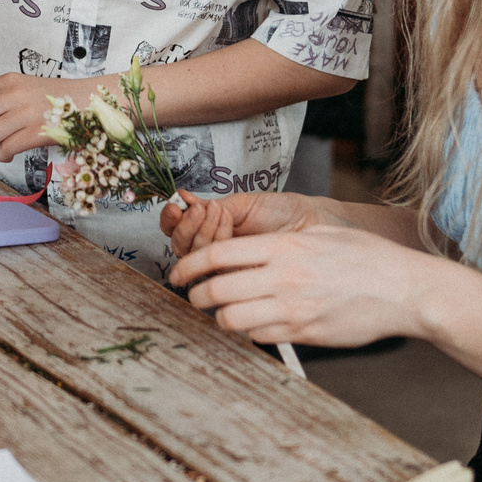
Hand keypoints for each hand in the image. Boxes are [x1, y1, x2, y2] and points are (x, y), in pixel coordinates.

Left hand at [0, 72, 100, 160]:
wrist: (90, 103)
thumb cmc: (56, 99)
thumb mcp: (25, 87)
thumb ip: (0, 97)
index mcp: (9, 80)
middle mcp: (14, 93)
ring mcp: (26, 112)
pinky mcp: (37, 132)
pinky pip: (6, 148)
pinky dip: (3, 156)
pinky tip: (9, 155)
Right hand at [160, 189, 326, 258]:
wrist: (310, 222)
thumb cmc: (282, 212)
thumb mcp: (242, 204)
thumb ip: (212, 208)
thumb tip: (183, 201)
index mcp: (212, 231)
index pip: (179, 230)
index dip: (171, 220)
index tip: (177, 205)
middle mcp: (215, 252)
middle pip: (182, 248)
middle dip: (188, 226)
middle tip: (203, 209)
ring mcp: (226, 267)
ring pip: (195, 258)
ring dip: (203, 231)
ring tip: (220, 212)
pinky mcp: (239, 281)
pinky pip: (215, 268)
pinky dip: (217, 241)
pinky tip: (227, 222)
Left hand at [171, 225, 464, 351]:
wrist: (404, 290)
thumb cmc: (367, 258)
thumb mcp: (320, 235)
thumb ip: (281, 243)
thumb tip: (246, 250)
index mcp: (285, 247)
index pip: (218, 254)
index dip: (190, 265)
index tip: (178, 272)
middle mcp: (284, 277)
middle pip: (216, 289)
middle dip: (196, 295)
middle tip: (194, 296)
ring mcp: (293, 308)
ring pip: (232, 319)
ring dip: (220, 318)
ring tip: (223, 313)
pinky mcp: (304, 333)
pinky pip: (260, 336)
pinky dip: (249, 332)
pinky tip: (256, 323)